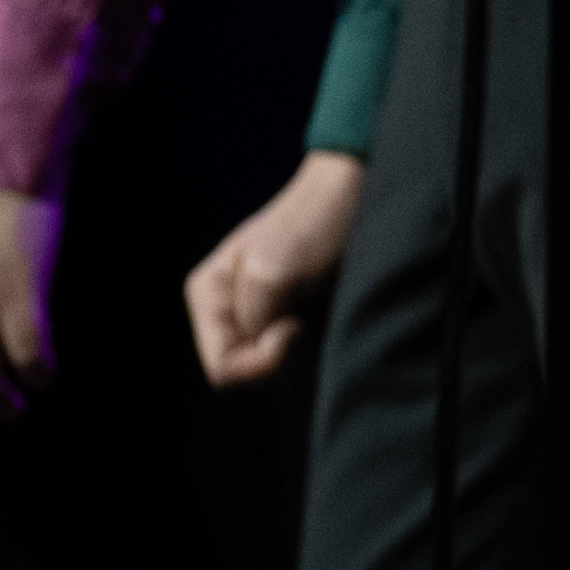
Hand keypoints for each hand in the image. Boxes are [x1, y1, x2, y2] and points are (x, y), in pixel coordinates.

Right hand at [184, 150, 365, 384]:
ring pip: (283, 374)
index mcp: (209, 298)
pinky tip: (336, 315)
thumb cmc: (316, 222)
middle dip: (290, 359)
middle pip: (253, 378)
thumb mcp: (272, 273)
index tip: (296, 327)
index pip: (223, 370)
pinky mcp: (298, 323)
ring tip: (328, 309)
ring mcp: (264, 320)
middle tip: (316, 318)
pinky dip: (325, 346)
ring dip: (311, 352)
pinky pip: (306, 361)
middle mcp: (230, 315)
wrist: (361, 191)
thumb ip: (255, 323)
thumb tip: (270, 350)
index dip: (262, 363)